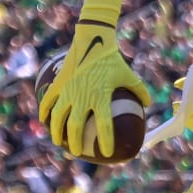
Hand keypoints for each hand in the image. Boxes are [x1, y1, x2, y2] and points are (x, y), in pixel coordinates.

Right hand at [38, 19, 152, 158]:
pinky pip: (49, 100)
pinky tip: (43, 120)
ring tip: (59, 142)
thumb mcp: (128, 75)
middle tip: (78, 153)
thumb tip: (148, 103)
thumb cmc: (112, 59)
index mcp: (101, 97)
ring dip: (57, 132)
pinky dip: (45, 111)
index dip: (105, 141)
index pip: (104, 125)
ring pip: (58, 117)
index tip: (107, 152)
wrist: (93, 39)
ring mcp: (68, 90)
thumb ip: (139, 90)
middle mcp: (82, 96)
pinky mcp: (59, 83)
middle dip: (76, 143)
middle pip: (76, 127)